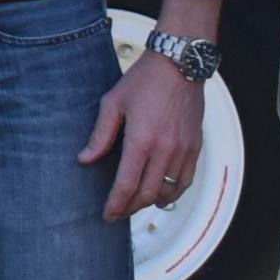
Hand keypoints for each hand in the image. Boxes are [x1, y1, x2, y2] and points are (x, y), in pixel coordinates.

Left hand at [85, 47, 206, 223]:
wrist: (179, 65)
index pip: (127, 185)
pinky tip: (161, 195)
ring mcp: (183, 150)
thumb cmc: (145, 80)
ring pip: (167, 191)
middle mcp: (165, 149)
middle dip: (130, 208)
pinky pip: (185, 181)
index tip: (107, 214)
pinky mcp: (195, 148)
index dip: (115, 204)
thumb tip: (85, 158)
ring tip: (135, 205)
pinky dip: (173, 193)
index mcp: (141, 140)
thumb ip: (100, 135)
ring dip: (150, 203)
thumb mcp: (113, 103)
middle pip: (147, 194)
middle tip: (117, 212)